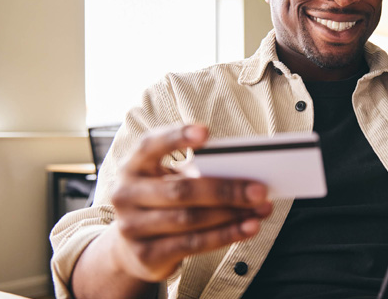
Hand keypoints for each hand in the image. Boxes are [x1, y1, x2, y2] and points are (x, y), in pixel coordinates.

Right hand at [108, 124, 272, 281]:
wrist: (130, 249)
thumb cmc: (161, 203)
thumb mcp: (168, 181)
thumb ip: (194, 173)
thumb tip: (245, 176)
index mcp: (133, 166)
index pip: (150, 145)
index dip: (176, 137)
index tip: (206, 132)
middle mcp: (126, 195)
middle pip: (181, 190)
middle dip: (226, 189)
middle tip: (259, 189)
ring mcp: (132, 227)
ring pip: (190, 219)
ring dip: (232, 214)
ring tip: (261, 209)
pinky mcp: (146, 255)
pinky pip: (193, 244)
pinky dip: (226, 235)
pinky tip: (249, 228)